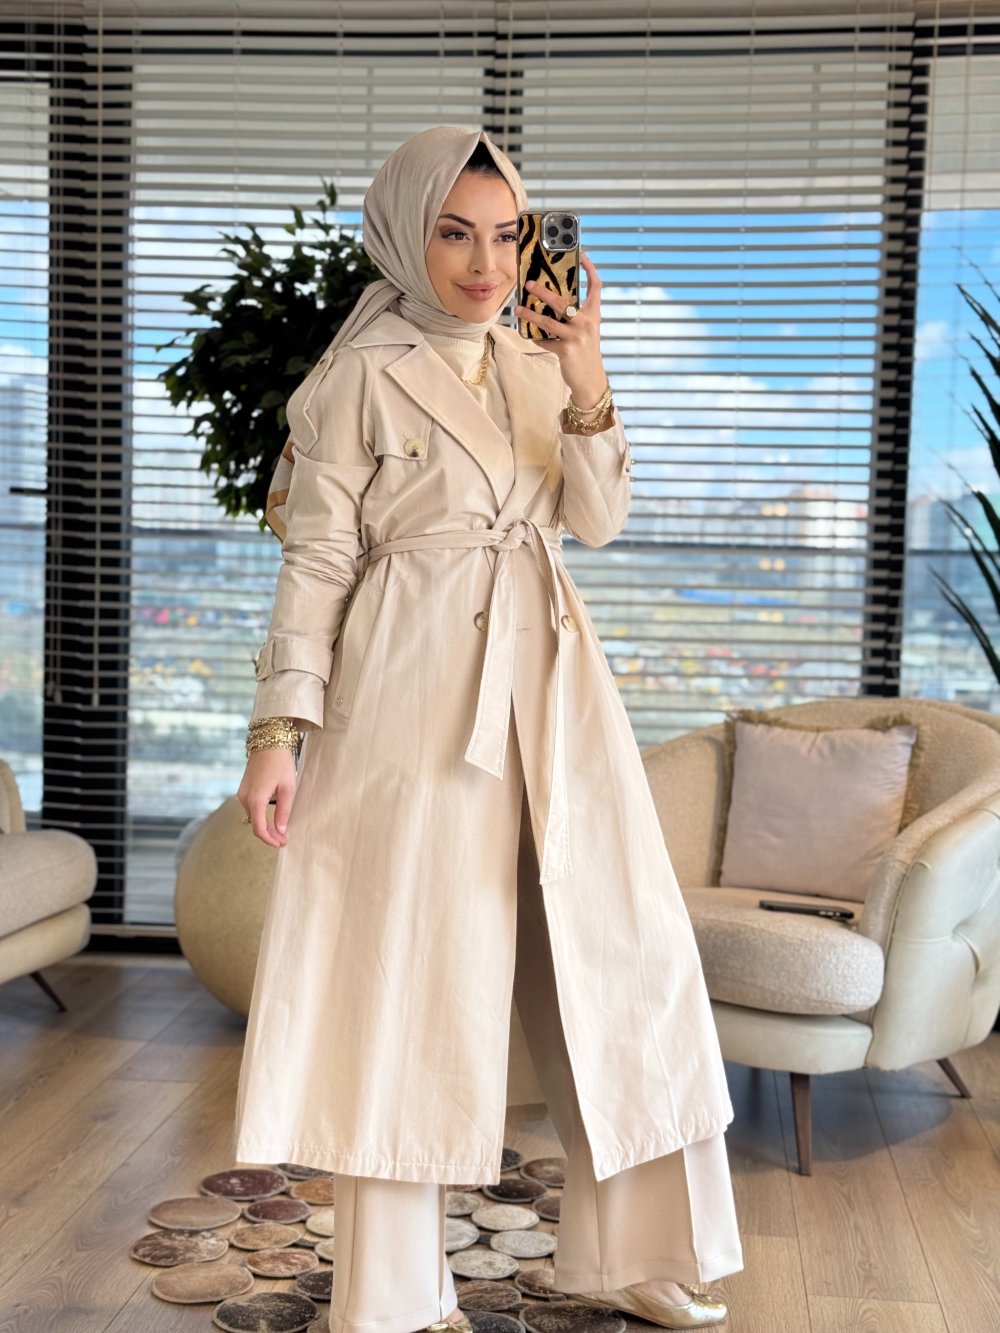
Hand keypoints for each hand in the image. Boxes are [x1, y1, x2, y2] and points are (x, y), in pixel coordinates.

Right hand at [237, 748, 297, 846]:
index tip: (282, 843)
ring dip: (265, 826)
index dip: (270, 840)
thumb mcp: (288, 788)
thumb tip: (280, 831)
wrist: (268, 743)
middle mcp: (244, 798)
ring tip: (281, 830)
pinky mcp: (243, 790)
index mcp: (255, 799)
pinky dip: (261, 816)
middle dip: (269, 835)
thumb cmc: (280, 763)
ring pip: (253, 817)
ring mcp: (242, 794)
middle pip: (255, 825)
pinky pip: (251, 808)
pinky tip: (272, 817)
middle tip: (284, 839)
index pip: (259, 829)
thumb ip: (284, 811)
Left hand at [514, 250, 608, 408]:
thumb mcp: (586, 331)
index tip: (582, 255)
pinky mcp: (566, 351)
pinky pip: (545, 341)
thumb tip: (552, 302)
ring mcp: (576, 337)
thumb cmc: (586, 352)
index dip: (590, 270)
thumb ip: (575, 317)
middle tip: (529, 284)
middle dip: (544, 292)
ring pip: (549, 322)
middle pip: (563, 302)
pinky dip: (536, 338)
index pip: (596, 287)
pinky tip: (528, 334)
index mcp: (593, 315)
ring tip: (518, 309)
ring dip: (531, 314)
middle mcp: (586, 324)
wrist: (590, 380)